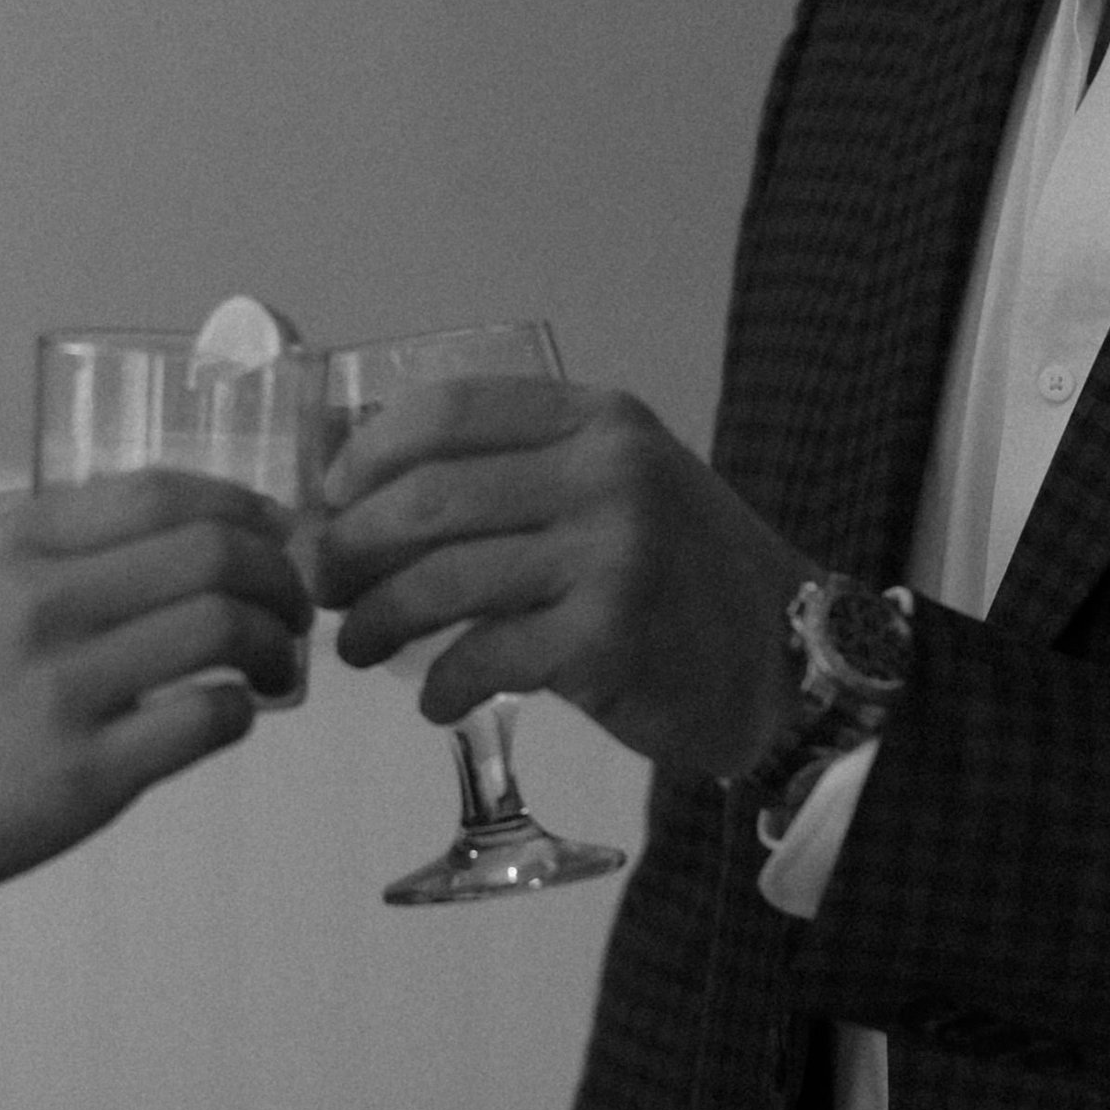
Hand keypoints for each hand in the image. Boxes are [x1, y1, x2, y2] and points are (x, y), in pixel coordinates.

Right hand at [0, 472, 311, 915]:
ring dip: (277, 641)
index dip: (244, 505)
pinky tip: (236, 712)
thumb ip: (47, 531)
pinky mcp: (86, 775)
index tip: (277, 529)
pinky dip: (244, 710)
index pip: (164, 493)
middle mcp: (41, 603)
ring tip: (277, 661)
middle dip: (279, 572)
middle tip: (294, 600)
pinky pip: (210, 719)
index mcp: (14, 542)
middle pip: (215, 552)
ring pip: (226, 628)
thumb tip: (161, 510)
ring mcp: (65, 690)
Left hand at [310, 377, 813, 777]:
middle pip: (428, 497)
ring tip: (355, 645)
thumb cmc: (680, 570)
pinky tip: (432, 699)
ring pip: (443, 579)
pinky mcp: (608, 638)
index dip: (369, 453)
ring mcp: (611, 554)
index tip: (333, 497)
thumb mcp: (615, 482)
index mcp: (598, 418)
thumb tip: (366, 494)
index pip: (449, 410)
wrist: (786, 656)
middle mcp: (606, 472)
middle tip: (323, 584)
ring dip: (377, 619)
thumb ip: (520, 473)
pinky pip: (484, 656)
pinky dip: (440, 684)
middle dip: (353, 545)